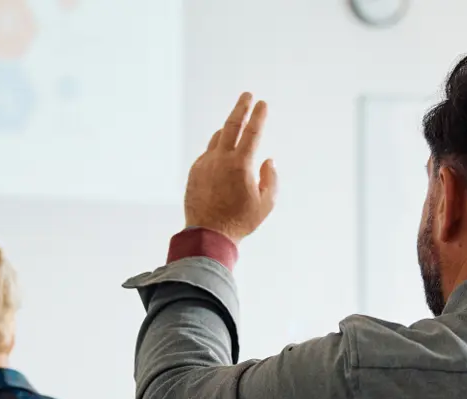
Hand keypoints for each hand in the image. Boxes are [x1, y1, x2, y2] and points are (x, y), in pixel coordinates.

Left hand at [184, 92, 277, 241]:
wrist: (208, 234)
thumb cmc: (240, 221)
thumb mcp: (266, 203)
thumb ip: (271, 178)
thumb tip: (268, 160)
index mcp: (241, 164)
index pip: (252, 132)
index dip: (259, 115)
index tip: (263, 103)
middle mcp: (221, 159)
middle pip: (231, 125)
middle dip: (241, 108)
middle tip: (246, 96)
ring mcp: (205, 164)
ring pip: (217, 138)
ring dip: (228, 129)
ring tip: (236, 125)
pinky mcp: (195, 172)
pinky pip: (208, 153)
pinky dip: (217, 148)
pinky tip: (222, 153)